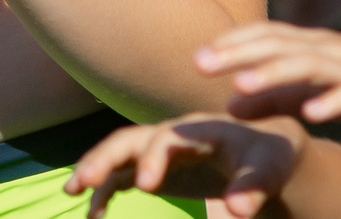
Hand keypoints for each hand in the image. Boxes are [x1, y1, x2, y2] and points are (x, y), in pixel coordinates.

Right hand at [65, 115, 303, 216]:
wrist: (268, 151)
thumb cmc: (269, 157)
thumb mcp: (269, 170)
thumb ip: (252, 188)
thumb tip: (234, 212)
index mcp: (197, 129)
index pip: (165, 138)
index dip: (152, 159)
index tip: (145, 187)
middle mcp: (172, 135)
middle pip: (129, 139)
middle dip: (103, 158)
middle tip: (80, 183)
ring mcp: (161, 151)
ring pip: (119, 155)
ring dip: (95, 169)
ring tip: (71, 193)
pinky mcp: (158, 169)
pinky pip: (123, 175)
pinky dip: (105, 188)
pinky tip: (94, 212)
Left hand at [204, 19, 340, 140]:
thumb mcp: (320, 92)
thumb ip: (279, 97)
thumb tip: (230, 106)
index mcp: (317, 46)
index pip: (267, 34)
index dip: (232, 42)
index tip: (197, 56)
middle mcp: (331, 50)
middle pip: (278, 45)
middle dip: (238, 54)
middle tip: (199, 63)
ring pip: (309, 67)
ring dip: (274, 74)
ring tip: (241, 87)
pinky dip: (330, 103)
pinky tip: (310, 114)